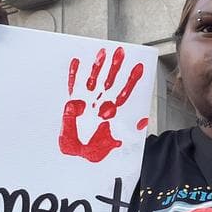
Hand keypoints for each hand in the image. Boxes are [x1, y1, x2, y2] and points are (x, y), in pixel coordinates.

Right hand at [59, 47, 146, 162]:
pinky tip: (77, 61)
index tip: (139, 68)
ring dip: (98, 66)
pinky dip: (74, 74)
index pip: (124, 93)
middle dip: (115, 67)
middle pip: (110, 81)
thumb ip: (119, 134)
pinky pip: (73, 85)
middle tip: (121, 53)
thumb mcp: (109, 146)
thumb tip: (128, 121)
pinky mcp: (72, 102)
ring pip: (93, 79)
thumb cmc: (92, 151)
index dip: (132, 81)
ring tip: (102, 53)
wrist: (76, 158)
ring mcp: (86, 101)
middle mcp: (100, 104)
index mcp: (112, 114)